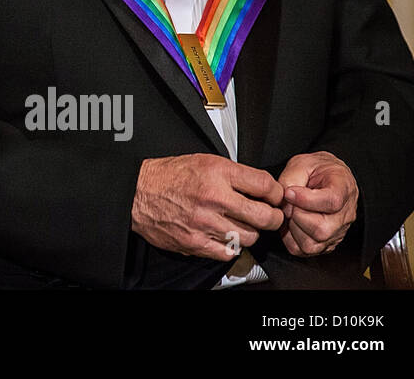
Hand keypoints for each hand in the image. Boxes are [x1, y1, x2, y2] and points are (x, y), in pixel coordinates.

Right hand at [131, 154, 284, 260]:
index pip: (265, 185)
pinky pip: (229, 252)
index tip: (273, 196)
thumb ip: (234, 173)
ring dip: (250, 232)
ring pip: (250, 237)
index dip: (275, 192)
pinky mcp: (196, 242)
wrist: (138, 192)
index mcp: (217, 173)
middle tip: (269, 215)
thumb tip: (262, 187)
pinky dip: (231, 245)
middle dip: (273, 216)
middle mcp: (214, 198)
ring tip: (241, 224)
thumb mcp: (204, 161)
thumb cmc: (169, 176)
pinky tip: (224, 235)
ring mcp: (206, 223)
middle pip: (265, 216)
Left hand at [276, 152, 357, 255]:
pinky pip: (304, 250)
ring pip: (312, 244)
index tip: (290, 192)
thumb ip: (292, 178)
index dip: (306, 199)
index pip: (332, 202)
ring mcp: (337, 232)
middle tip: (290, 203)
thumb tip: (285, 197)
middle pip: (322, 230)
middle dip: (297, 216)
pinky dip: (291, 238)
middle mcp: (345, 215)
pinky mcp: (326, 243)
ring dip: (293, 228)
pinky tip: (292, 223)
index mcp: (343, 189)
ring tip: (292, 212)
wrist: (326, 177)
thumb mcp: (302, 163)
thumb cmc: (316, 170)